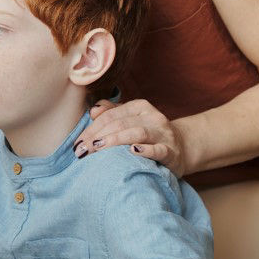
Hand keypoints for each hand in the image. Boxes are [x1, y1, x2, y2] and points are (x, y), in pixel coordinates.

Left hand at [74, 99, 189, 174]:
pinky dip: (145, 150)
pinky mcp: (172, 152)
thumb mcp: (131, 120)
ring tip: (98, 149)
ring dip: (115, 140)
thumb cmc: (149, 135)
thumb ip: (112, 113)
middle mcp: (152, 117)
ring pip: (137, 132)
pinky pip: (159, 149)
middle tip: (82, 151)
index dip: (91, 129)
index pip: (110, 115)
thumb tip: (93, 111)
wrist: (182, 148)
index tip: (77, 144)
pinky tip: (132, 151)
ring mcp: (163, 134)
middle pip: (120, 124)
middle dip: (97, 137)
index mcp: (139, 107)